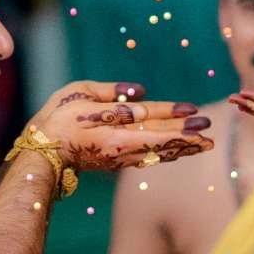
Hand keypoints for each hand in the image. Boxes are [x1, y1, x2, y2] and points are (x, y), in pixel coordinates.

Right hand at [31, 80, 213, 170]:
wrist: (42, 154)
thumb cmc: (57, 118)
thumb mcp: (79, 95)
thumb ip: (110, 94)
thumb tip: (140, 92)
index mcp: (113, 131)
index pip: (151, 121)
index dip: (175, 116)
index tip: (195, 112)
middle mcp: (121, 148)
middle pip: (162, 141)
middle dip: (188, 137)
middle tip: (211, 135)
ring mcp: (120, 158)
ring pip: (158, 153)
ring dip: (183, 149)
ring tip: (205, 145)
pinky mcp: (117, 162)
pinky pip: (149, 158)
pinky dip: (167, 154)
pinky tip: (179, 151)